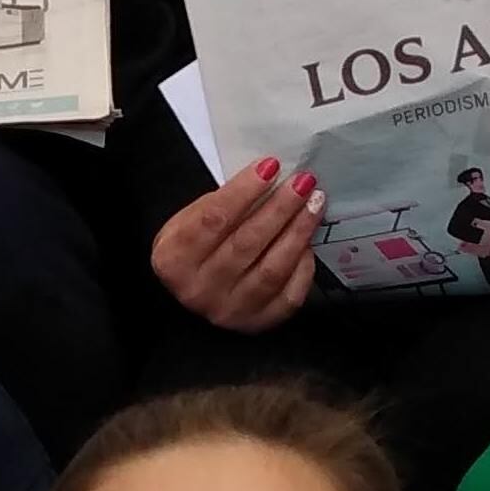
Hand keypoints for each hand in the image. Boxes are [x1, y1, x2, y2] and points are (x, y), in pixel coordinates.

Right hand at [151, 160, 321, 330]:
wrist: (196, 291)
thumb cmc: (197, 246)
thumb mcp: (191, 220)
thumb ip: (222, 203)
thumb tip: (270, 177)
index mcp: (174, 259)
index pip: (214, 219)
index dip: (245, 190)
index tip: (271, 166)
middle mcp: (198, 290)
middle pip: (246, 243)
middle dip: (280, 208)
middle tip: (304, 181)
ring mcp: (229, 311)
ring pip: (271, 270)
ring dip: (298, 232)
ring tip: (315, 203)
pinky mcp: (256, 324)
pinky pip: (289, 295)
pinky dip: (303, 266)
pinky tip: (308, 241)